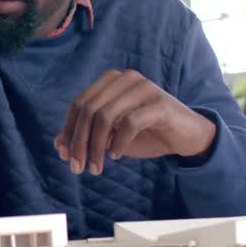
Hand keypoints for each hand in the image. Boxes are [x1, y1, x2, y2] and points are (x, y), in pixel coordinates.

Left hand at [53, 69, 216, 175]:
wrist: (186, 136)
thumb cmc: (146, 133)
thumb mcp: (111, 137)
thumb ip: (87, 136)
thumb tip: (58, 145)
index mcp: (111, 81)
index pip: (79, 104)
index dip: (69, 130)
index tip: (65, 155)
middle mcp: (125, 79)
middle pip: (88, 109)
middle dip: (79, 141)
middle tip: (77, 167)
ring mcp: (143, 88)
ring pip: (105, 115)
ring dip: (96, 146)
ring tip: (96, 167)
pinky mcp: (160, 103)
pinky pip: (129, 122)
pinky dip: (119, 142)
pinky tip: (117, 155)